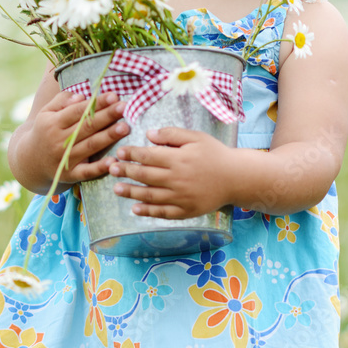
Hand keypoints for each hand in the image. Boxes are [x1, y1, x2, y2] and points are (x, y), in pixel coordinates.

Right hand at [14, 91, 130, 188]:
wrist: (29, 161)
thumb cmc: (44, 131)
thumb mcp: (46, 113)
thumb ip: (62, 101)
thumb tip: (82, 96)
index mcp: (52, 123)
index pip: (78, 111)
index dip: (96, 103)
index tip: (113, 95)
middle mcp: (58, 141)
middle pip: (87, 127)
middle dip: (107, 116)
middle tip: (125, 107)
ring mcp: (64, 159)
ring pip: (90, 146)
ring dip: (108, 137)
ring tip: (125, 127)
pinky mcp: (69, 175)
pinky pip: (86, 172)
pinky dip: (100, 167)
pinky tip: (114, 161)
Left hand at [109, 127, 235, 218]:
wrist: (236, 178)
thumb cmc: (215, 154)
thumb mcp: (196, 137)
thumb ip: (172, 134)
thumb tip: (149, 134)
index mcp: (178, 158)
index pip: (148, 156)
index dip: (131, 154)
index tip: (119, 152)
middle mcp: (177, 179)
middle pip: (145, 175)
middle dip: (126, 171)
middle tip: (112, 169)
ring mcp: (181, 197)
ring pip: (150, 195)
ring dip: (131, 192)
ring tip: (116, 189)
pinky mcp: (186, 211)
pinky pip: (163, 213)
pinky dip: (148, 212)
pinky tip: (136, 209)